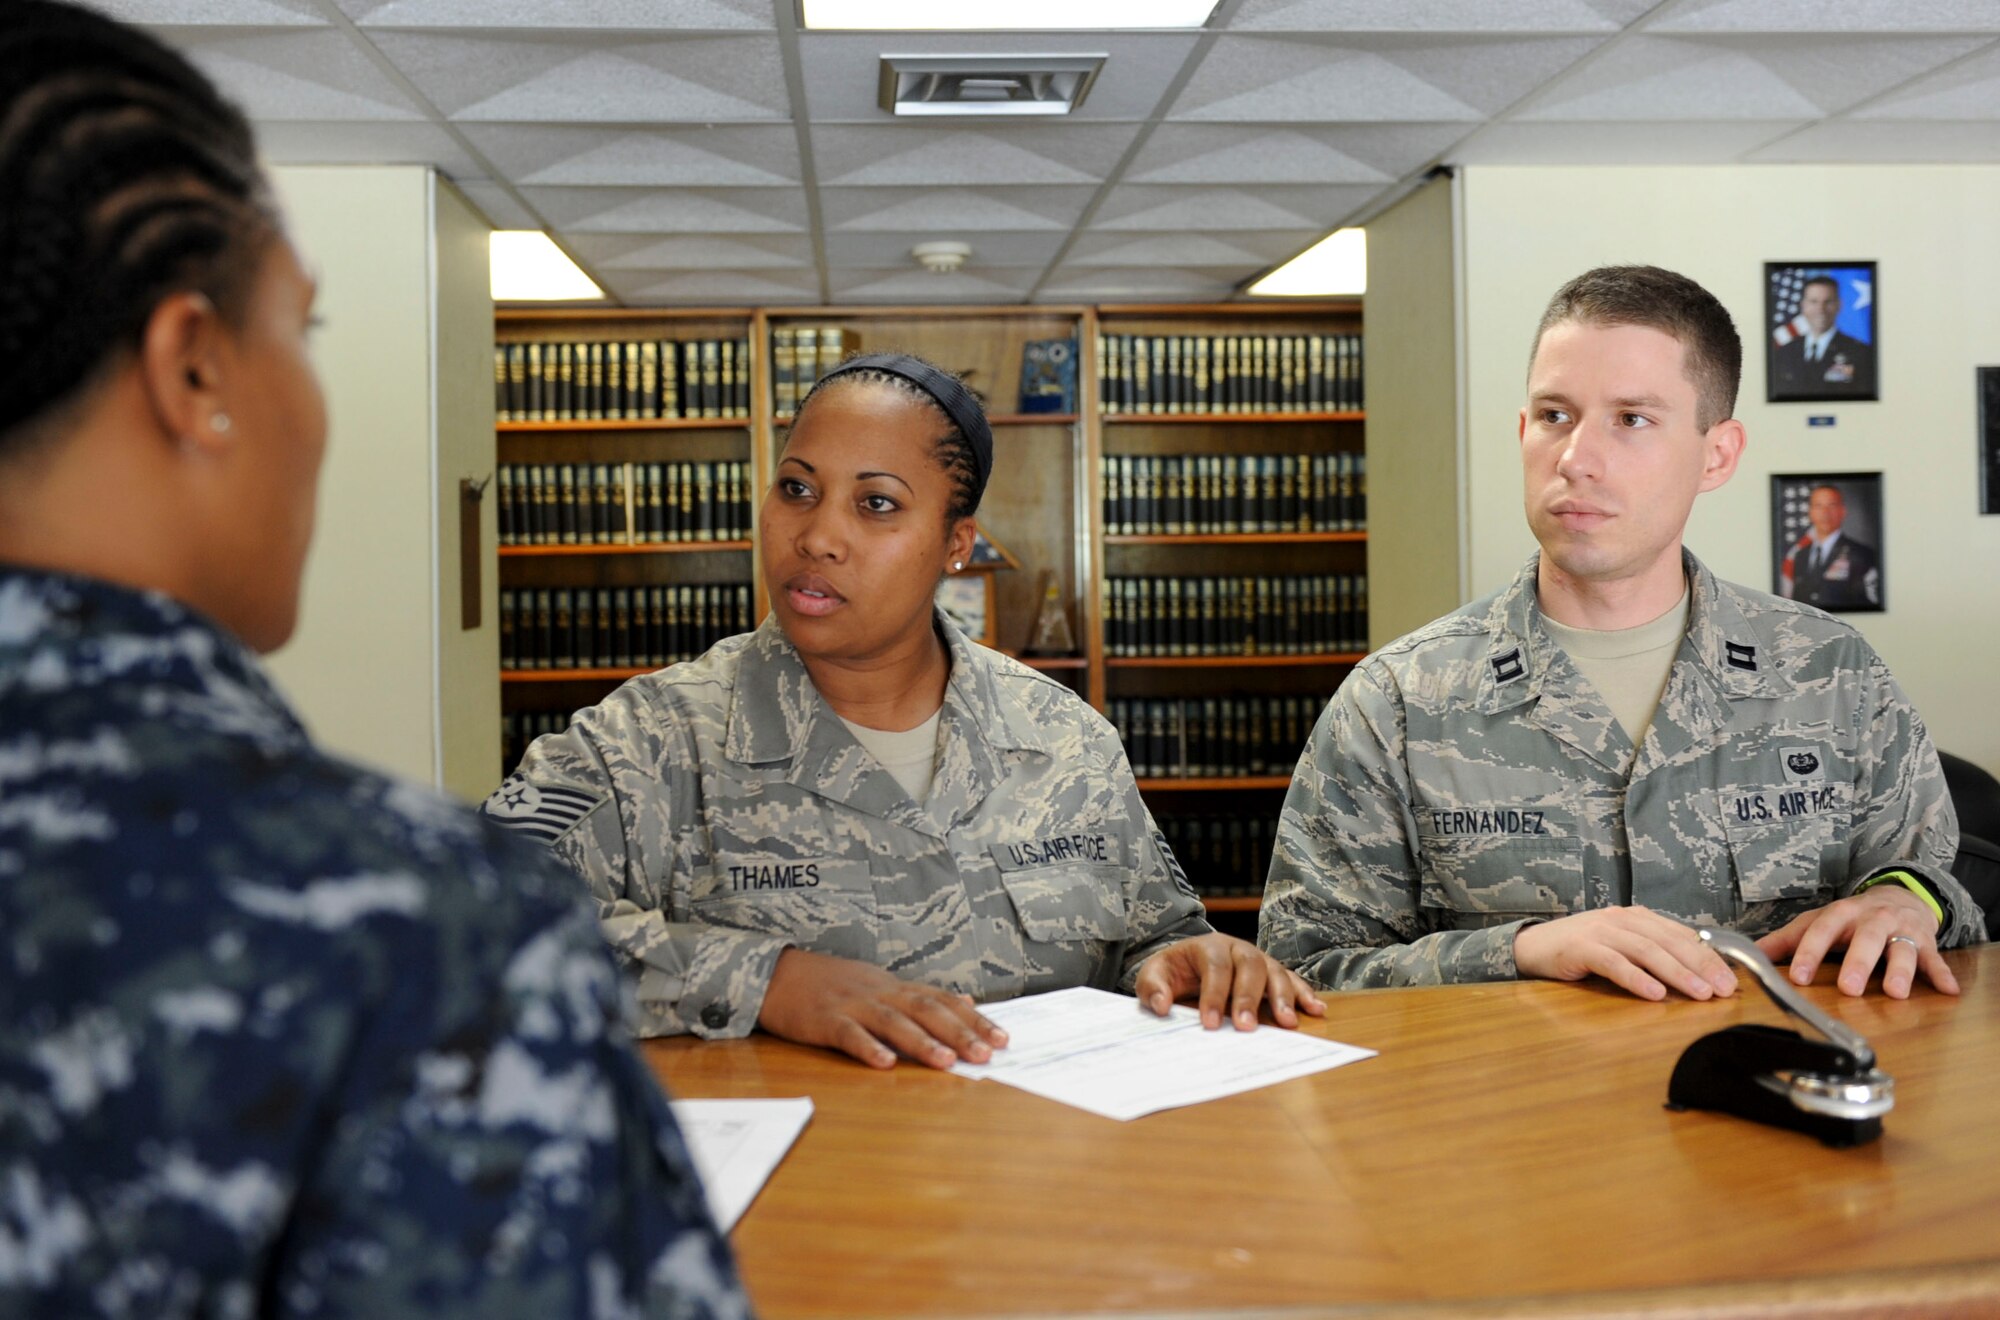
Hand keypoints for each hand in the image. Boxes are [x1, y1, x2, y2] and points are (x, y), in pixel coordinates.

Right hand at [757, 948, 1008, 1069]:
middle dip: (959, 1032)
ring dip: (922, 1042)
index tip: (1003, 1038)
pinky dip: (868, 1048)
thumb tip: (967, 1001)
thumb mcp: (881, 984)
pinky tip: (884, 1064)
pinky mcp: (824, 1020)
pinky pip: (849, 1034)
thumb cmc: (833, 983)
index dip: (974, 1019)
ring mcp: (853, 1005)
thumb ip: (922, 995)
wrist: (779, 973)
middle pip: (926, 1010)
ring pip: (893, 1022)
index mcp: (895, 987)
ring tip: (947, 1062)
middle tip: (986, 1054)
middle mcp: (880, 993)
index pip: (943, 1001)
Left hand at [1133, 934, 1326, 1030]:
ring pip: (1275, 972)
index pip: (1215, 968)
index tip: (1210, 1024)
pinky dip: (1305, 994)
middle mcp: (1238, 949)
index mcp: (1208, 946)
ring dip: (1284, 998)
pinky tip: (1316, 1010)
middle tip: (1247, 1027)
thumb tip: (1161, 1005)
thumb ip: (1152, 987)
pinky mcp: (1273, 973)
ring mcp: (1259, 960)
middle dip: (1249, 998)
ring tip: (1288, 1024)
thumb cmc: (1174, 971)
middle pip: (1250, 966)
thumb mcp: (1154, 974)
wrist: (1189, 962)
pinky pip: (1293, 980)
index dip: (1214, 995)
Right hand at [1513, 907, 1739, 1001]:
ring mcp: (1600, 931)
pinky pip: (1613, 963)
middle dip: (1701, 965)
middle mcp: (1622, 919)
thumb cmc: (1580, 951)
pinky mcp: (1580, 948)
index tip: (1731, 979)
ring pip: (1646, 950)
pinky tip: (1654, 993)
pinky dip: (1636, 978)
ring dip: (1676, 972)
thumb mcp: (1620, 947)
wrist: (1532, 947)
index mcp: (1636, 918)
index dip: (1709, 956)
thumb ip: (1651, 953)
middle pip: (1669, 941)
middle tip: (1724, 989)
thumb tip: (1696, 973)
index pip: (1681, 934)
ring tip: (1699, 994)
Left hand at [1755, 885, 1958, 998]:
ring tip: (1896, 992)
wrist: (1896, 898)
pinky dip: (1942, 974)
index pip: (1822, 930)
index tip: (1798, 977)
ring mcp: (1901, 930)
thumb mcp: (1816, 923)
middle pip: (1867, 937)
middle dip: (1858, 961)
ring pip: (1903, 948)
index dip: (1809, 952)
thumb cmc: (1849, 918)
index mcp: (1841, 914)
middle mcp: (1872, 919)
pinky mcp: (1926, 942)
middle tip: (1849, 988)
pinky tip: (1949, 990)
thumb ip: (1785, 941)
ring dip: (1900, 970)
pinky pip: (1935, 959)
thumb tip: (1748, 956)